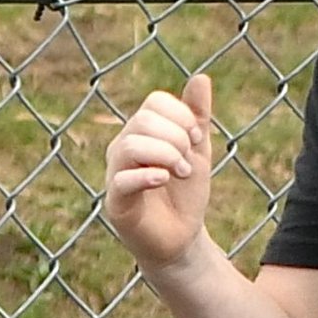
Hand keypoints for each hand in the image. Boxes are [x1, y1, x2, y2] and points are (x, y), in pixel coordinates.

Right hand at [104, 72, 214, 270]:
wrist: (182, 239)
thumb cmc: (185, 194)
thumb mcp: (198, 151)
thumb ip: (198, 116)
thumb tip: (201, 78)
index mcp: (142, 132)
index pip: (155, 102)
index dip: (181, 116)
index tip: (197, 139)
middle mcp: (123, 147)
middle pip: (144, 121)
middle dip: (176, 138)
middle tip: (189, 162)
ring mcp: (116, 174)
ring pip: (131, 145)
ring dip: (166, 155)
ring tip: (181, 173)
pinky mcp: (116, 202)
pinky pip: (121, 180)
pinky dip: (146, 175)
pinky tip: (164, 179)